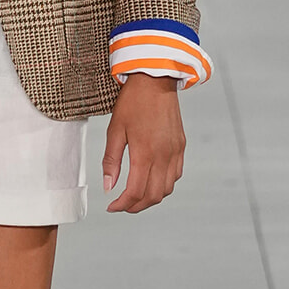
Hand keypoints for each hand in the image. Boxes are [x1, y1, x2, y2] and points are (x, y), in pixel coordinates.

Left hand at [102, 74, 185, 212]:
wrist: (156, 81)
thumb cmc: (133, 103)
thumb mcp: (115, 131)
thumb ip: (111, 161)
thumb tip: (108, 187)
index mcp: (145, 153)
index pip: (136, 191)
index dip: (123, 204)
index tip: (112, 207)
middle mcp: (164, 156)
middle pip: (153, 196)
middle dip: (136, 206)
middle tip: (121, 206)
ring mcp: (175, 152)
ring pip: (167, 189)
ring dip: (150, 198)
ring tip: (134, 196)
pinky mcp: (181, 147)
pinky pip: (175, 175)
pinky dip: (163, 185)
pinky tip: (150, 181)